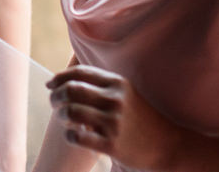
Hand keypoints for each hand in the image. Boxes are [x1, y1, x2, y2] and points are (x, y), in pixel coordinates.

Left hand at [46, 64, 175, 170]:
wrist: (168, 145)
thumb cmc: (140, 117)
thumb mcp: (125, 93)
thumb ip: (100, 83)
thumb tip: (64, 78)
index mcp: (117, 83)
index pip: (79, 73)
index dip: (59, 77)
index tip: (50, 84)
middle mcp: (115, 100)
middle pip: (70, 90)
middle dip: (55, 96)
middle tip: (54, 103)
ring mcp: (114, 122)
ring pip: (70, 111)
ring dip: (60, 115)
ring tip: (64, 119)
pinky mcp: (112, 145)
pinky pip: (77, 136)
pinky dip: (69, 135)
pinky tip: (74, 135)